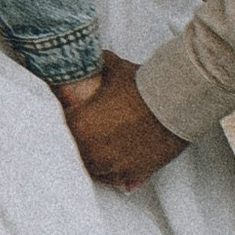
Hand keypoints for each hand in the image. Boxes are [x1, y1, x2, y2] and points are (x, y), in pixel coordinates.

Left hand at [62, 54, 189, 190]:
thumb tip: (87, 54)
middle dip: (78, 143)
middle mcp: (92, 151)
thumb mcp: (113, 67)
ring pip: (94, 170)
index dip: (66, 121)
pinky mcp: (133, 174)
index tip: (71, 116)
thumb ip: (95, 63)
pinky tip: (113, 164)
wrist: (174, 101)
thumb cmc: (142, 85)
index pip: (60, 128)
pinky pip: (116, 180)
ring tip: (98, 150)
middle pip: (74, 153)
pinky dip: (114, 172)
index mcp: (79, 126)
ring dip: (94, 160)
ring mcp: (113, 166)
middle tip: (85, 134)